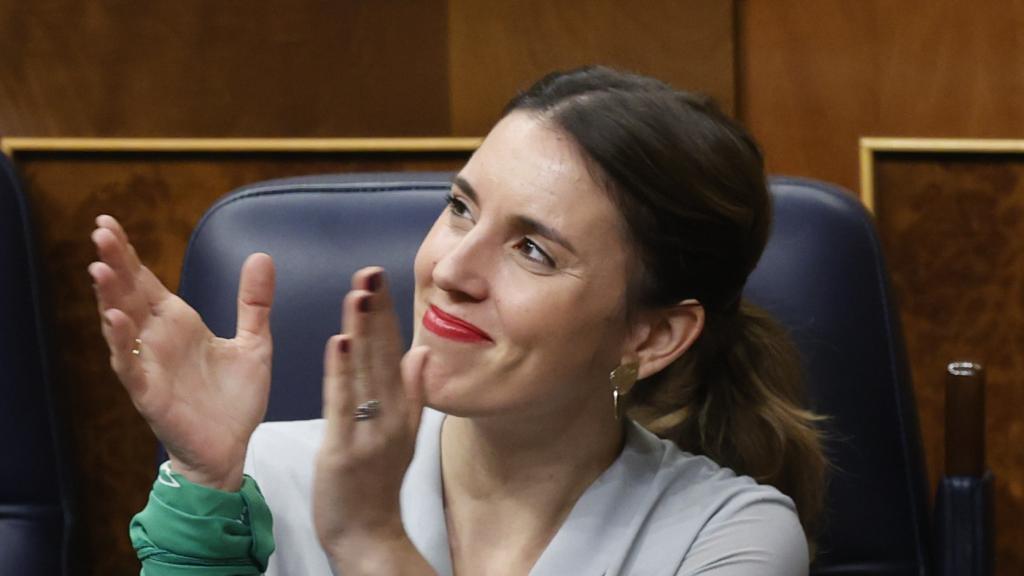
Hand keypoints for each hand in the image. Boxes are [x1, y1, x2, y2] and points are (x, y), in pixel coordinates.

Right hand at [89, 215, 274, 490]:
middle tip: (100, 230)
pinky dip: (122, 343)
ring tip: (99, 267)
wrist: (232, 449)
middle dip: (114, 263)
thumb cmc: (235, 400)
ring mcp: (150, 366)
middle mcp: (158, 340)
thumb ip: (254, 302)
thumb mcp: (255, 343)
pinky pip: (131, 366)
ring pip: (121, 326)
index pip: (146, 281)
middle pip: (129, 295)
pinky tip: (115, 320)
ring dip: (109, 298)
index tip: (108, 222)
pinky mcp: (150, 394)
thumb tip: (261, 256)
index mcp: (179, 323)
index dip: (128, 253)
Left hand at [313, 267, 431, 567]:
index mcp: (402, 410)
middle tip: (370, 272)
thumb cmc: (378, 485)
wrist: (368, 535)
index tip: (380, 279)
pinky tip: (340, 341)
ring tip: (359, 294)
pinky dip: (342, 372)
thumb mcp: (403, 435)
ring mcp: (370, 434)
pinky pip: (343, 406)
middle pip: (383, 357)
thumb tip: (420, 352)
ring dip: (363, 332)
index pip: (395, 353)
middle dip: (377, 313)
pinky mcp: (345, 451)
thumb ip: (413, 393)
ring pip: (366, 374)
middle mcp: (392, 417)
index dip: (388, 316)